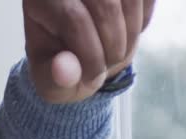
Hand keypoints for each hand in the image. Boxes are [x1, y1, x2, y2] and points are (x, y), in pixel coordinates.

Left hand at [23, 0, 156, 103]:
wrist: (80, 51)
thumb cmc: (61, 65)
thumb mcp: (51, 82)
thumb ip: (55, 80)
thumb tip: (65, 72)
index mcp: (42, 0)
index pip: (74, 19)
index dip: (90, 55)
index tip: (92, 79)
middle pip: (105, 4)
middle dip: (114, 46)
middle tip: (108, 65)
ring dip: (132, 34)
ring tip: (117, 53)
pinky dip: (143, 20)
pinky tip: (129, 33)